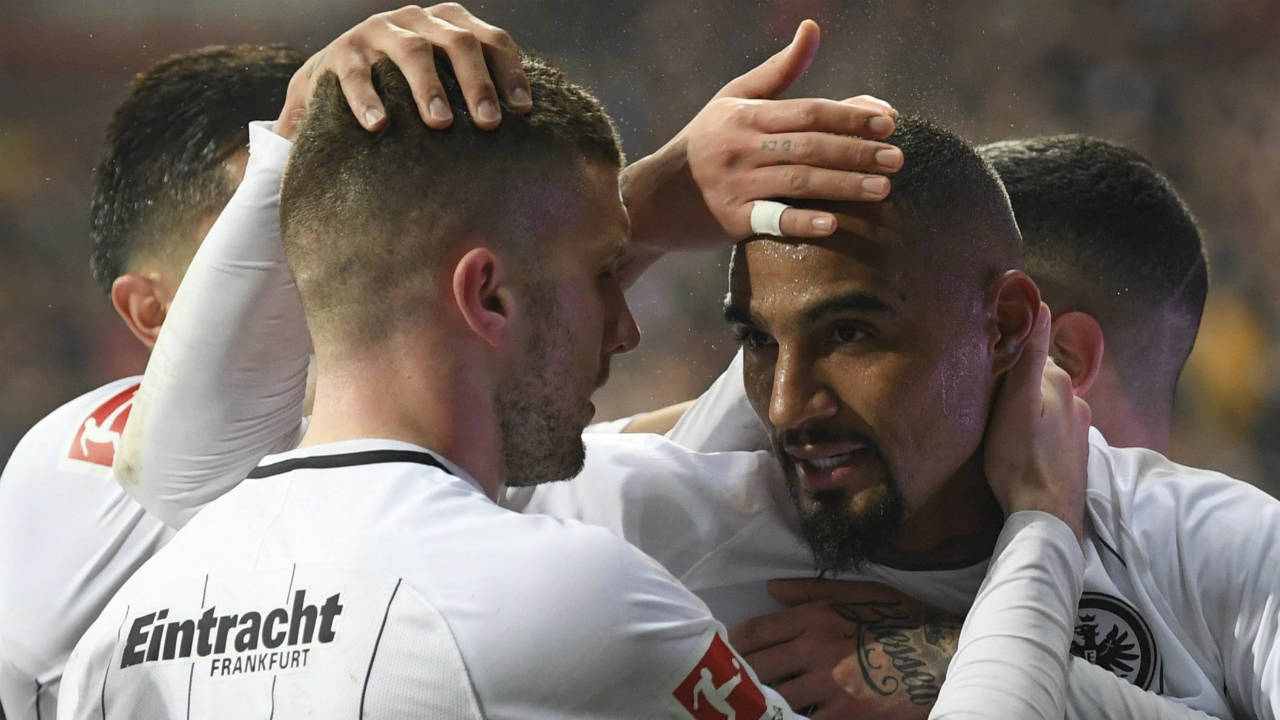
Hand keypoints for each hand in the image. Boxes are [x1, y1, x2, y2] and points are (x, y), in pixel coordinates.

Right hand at [274, 3, 531, 138]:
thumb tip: (522, 129)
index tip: (523, 110)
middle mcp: (418, 20)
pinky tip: (379, 125)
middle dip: (477, 82)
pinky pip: (358, 75)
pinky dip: (368, 100)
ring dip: (430, 87)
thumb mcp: (442, 82)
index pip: (491, 41)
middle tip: (489, 122)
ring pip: (413, 51)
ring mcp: (379, 31)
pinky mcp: (343, 53)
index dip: (510, 72)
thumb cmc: (405, 90)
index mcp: (450, 24)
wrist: (334, 80)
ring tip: (441, 122)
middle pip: (458, 42)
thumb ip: (473, 93)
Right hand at [621, 20, 902, 277]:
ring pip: (799, 182)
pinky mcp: (730, 221)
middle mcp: (741, 147)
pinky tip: (833, 224)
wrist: (651, 198)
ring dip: (844, 185)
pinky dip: (802, 222)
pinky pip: (772, 220)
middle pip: (810, 146)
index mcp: (746, 115)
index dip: (851, 115)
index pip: (809, 111)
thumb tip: (812, 28)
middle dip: (858, 151)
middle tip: (898, 158)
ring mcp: (735, 185)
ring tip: (884, 189)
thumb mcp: (732, 101)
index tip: (889, 122)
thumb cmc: (701, 144)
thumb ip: (778, 71)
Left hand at [729, 578, 960, 719]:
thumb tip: (770, 588)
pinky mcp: (847, 714)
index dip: (732, 645)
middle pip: (756, 668)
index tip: (723, 654)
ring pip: (775, 699)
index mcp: (816, 615)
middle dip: (736, 680)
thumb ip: (811, 590)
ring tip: (748, 706)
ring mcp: (830, 684)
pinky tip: (784, 716)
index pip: (756, 631)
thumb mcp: (861, 593)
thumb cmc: (905, 621)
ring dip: (759, 704)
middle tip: (727, 687)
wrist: (947, 655)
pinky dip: (791, 718)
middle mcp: (816, 647)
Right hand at [984, 303, 1090, 540]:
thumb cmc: (1018, 460)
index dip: (1008, 356)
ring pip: (1047, 401)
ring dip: (1029, 405)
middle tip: (989, 398)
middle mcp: (1076, 398)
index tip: (987, 367)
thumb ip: (1029, 357)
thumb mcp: (1013, 404)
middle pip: (1040, 377)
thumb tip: (1041, 307)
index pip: (1031, 352)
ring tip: (1004, 422)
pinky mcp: (1077, 447)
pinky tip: (1023, 441)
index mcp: (1059, 382)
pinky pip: (1053, 423)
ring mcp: (1080, 424)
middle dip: (1019, 382)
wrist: (1046, 514)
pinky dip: (1038, 425)